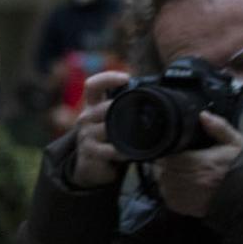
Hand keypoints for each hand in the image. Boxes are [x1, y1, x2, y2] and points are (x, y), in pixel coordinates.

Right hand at [67, 70, 132, 188]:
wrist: (93, 165)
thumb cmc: (108, 138)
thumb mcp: (113, 120)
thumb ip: (125, 108)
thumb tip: (156, 96)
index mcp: (92, 105)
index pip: (93, 85)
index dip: (108, 78)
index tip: (126, 78)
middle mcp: (86, 117)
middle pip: (105, 107)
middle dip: (124, 110)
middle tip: (143, 115)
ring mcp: (86, 134)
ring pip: (107, 128)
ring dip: (125, 133)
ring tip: (139, 136)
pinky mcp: (89, 151)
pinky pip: (109, 149)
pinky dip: (122, 152)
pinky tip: (130, 153)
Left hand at [154, 112, 242, 217]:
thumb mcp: (236, 143)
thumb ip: (219, 128)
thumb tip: (203, 115)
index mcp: (200, 162)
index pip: (168, 156)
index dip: (166, 152)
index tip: (171, 148)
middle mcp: (191, 181)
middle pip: (162, 170)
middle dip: (164, 163)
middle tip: (171, 159)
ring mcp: (188, 197)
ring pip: (163, 184)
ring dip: (165, 177)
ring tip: (174, 171)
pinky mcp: (188, 209)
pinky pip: (169, 199)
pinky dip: (169, 191)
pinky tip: (179, 185)